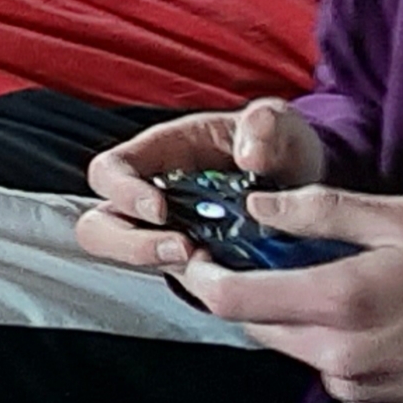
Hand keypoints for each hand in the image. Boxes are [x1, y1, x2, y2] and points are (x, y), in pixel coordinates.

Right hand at [74, 98, 328, 271]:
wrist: (304, 183)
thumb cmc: (276, 145)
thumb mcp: (277, 123)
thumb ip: (265, 125)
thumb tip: (250, 156)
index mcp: (158, 152)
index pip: (107, 171)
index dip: (121, 191)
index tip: (159, 208)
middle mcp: (150, 194)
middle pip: (99, 226)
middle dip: (129, 244)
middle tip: (180, 248)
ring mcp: (165, 232)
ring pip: (123, 256)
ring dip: (154, 264)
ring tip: (199, 261)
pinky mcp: (188, 261)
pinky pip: (173, 276)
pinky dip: (195, 280)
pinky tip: (226, 271)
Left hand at [176, 188, 402, 402]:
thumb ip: (323, 211)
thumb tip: (258, 207)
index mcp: (337, 304)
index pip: (230, 301)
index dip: (200, 276)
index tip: (195, 252)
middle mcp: (335, 356)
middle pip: (257, 324)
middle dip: (253, 288)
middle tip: (277, 251)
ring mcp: (352, 388)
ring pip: (294, 344)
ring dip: (299, 312)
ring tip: (347, 278)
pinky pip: (329, 366)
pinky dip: (334, 339)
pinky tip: (379, 317)